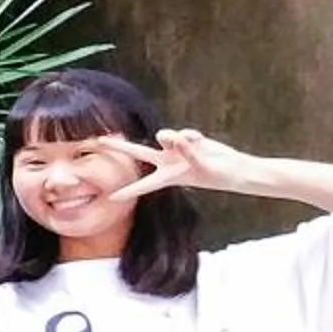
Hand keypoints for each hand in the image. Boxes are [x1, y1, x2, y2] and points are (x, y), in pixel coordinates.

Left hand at [106, 128, 263, 201]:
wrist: (233, 169)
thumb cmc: (218, 174)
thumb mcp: (202, 167)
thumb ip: (187, 152)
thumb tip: (175, 138)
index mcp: (167, 177)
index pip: (144, 185)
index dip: (128, 191)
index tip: (111, 198)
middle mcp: (167, 162)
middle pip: (138, 152)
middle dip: (119, 146)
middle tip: (99, 140)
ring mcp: (176, 150)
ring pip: (164, 136)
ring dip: (172, 137)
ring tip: (183, 142)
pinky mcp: (187, 140)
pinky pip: (184, 133)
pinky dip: (191, 136)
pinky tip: (199, 141)